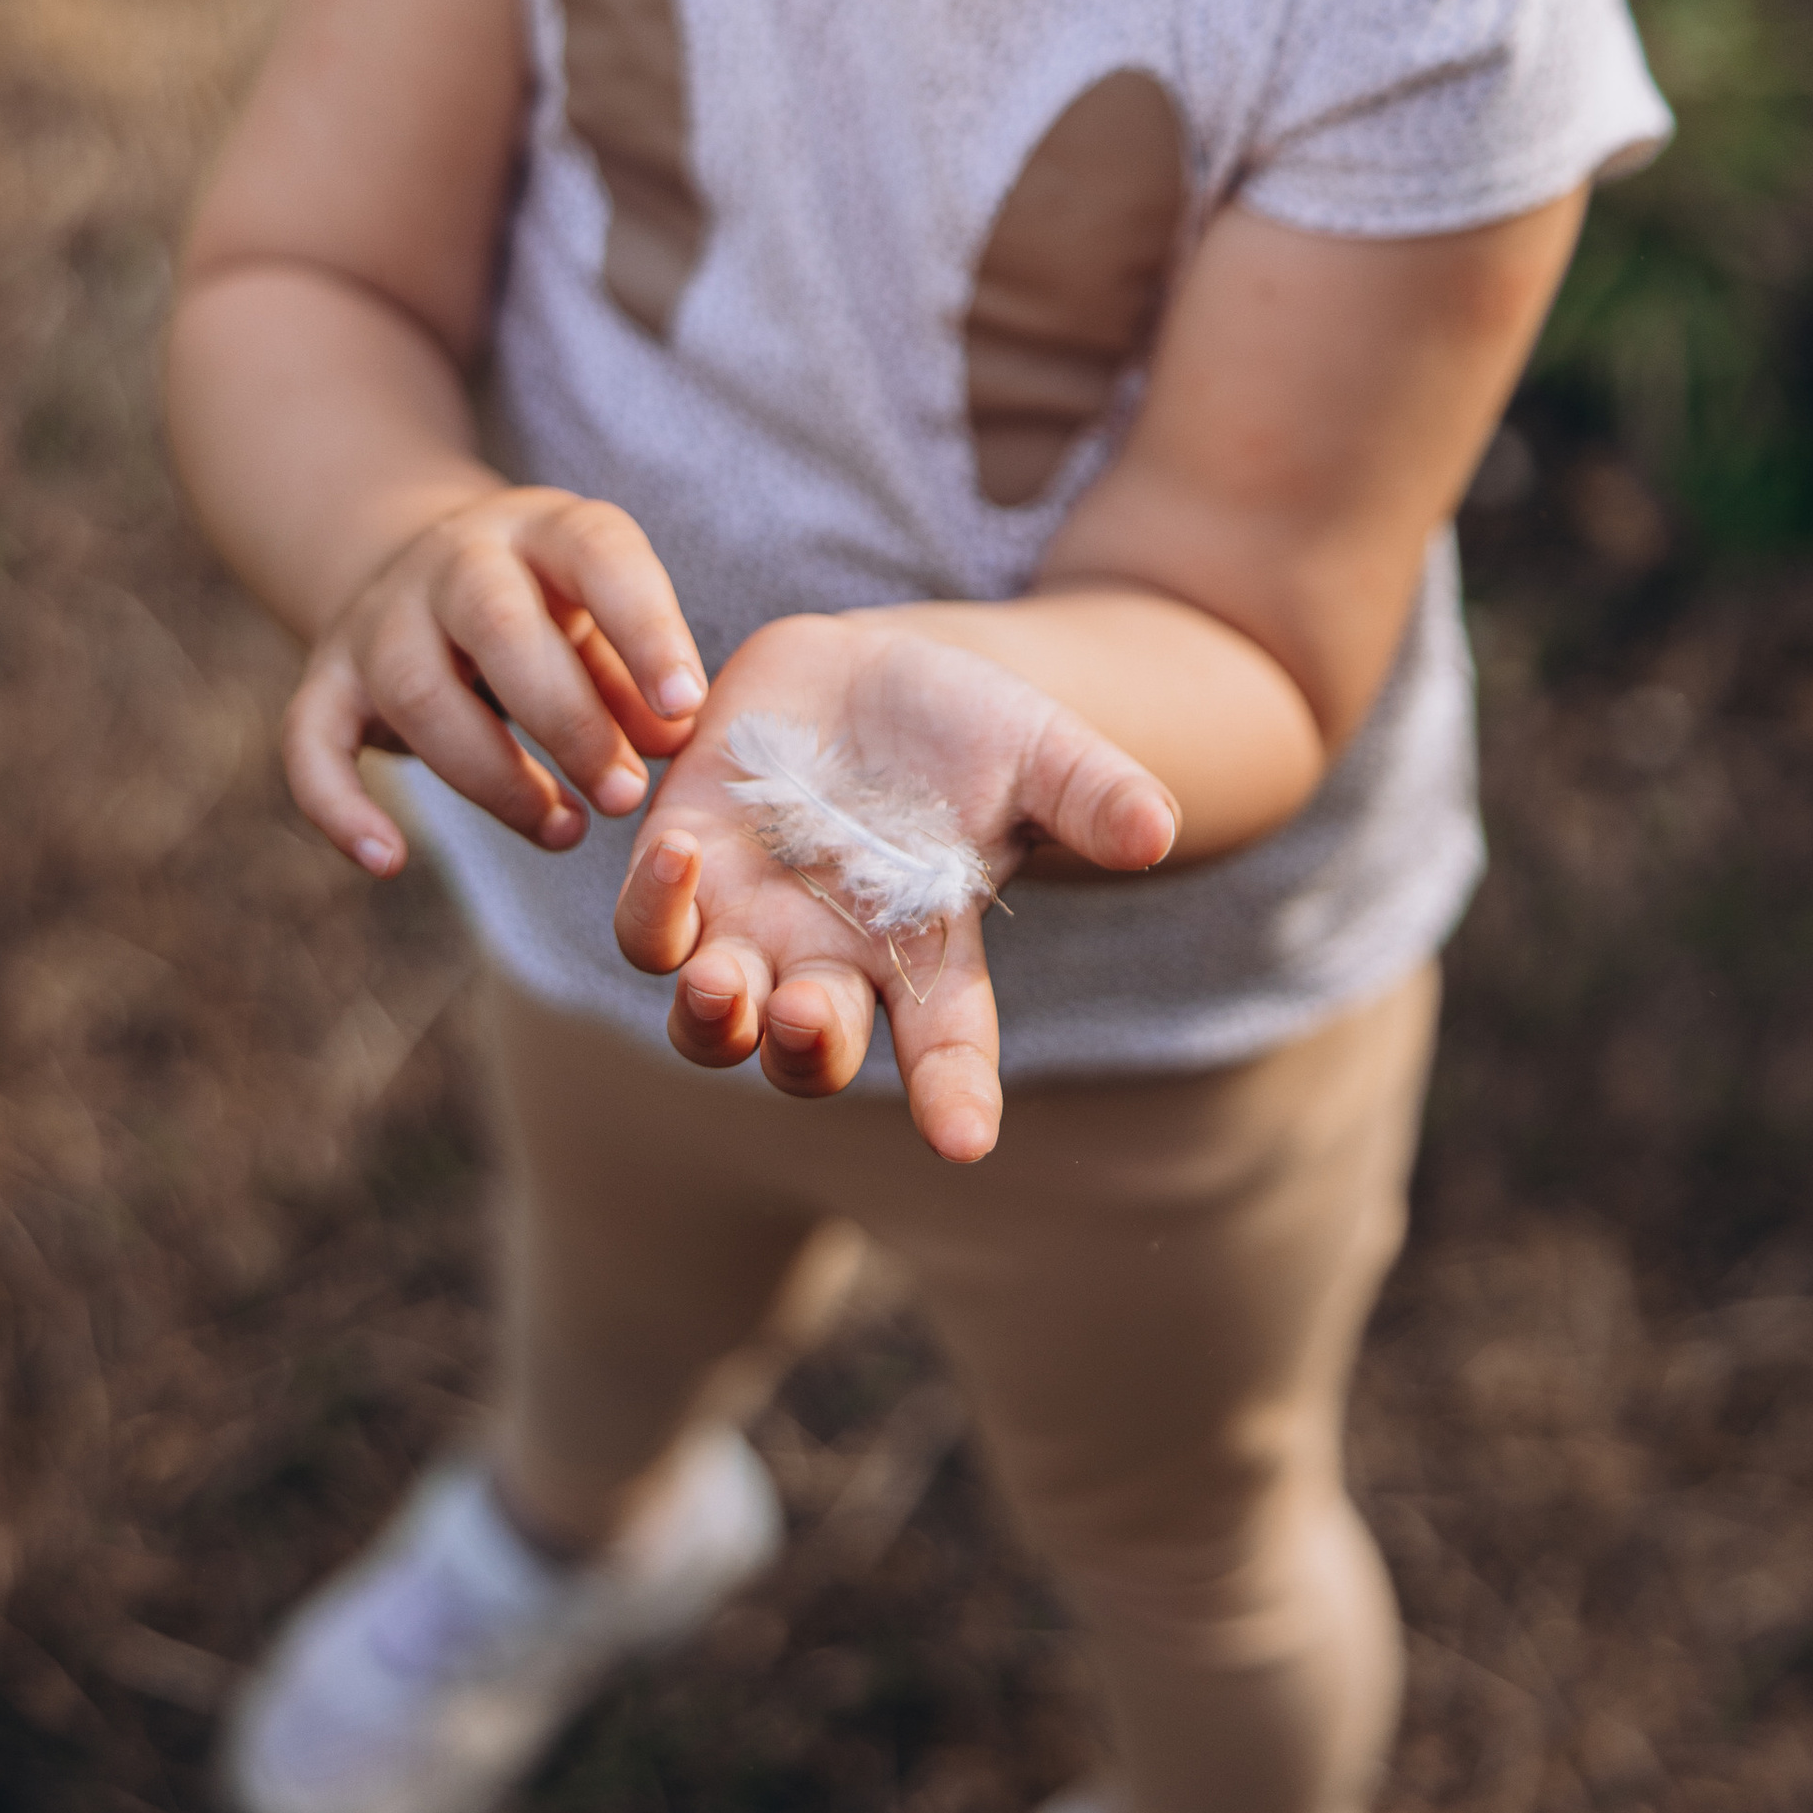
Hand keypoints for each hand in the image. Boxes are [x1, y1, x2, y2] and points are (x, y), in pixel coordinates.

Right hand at [283, 485, 706, 876]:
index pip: (597, 555)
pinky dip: (340, 807)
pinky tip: (389, 862)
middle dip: (567, 720)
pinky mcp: (326, 679)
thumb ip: (637, 676)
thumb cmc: (544, 606)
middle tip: (623, 797)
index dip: (645, 629)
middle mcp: (453, 561)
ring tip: (564, 830)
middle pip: (497, 625)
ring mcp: (379, 619)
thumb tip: (669, 742)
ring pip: (417, 692)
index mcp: (542, 530)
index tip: (686, 707)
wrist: (416, 563)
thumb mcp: (598, 617)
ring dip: (493, 777)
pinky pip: (310, 741)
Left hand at [613, 615, 1176, 1166]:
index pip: (947, 1051)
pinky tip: (679, 858)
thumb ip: (1093, 794)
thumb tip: (1159, 832)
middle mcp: (831, 961)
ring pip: (711, 1021)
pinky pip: (653, 926)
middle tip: (804, 1015)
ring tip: (719, 985)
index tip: (966, 1139)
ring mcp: (750, 922)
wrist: (865, 673)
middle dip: (805, 1048)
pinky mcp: (684, 864)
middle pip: (810, 1051)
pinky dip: (657, 908)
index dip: (955, 1098)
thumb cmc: (966, 727)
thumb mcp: (1040, 752)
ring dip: (712, 1017)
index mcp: (927, 957)